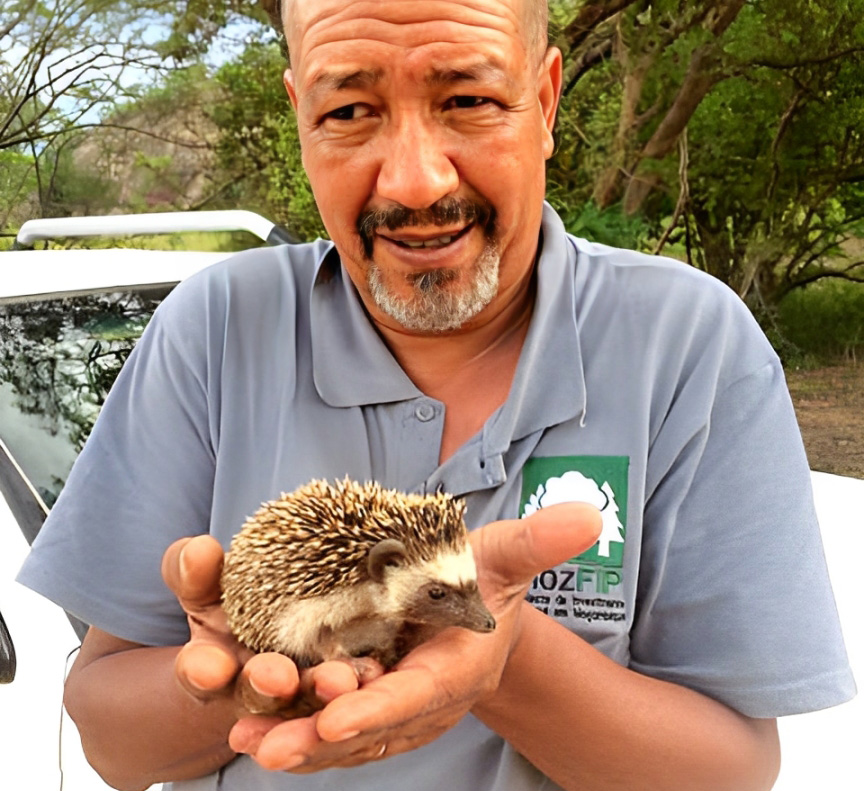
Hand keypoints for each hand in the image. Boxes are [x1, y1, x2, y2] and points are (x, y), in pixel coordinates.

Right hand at [160, 536, 382, 726]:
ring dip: (321, 695)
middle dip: (266, 688)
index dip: (201, 671)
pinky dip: (364, 699)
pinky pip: (356, 705)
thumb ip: (195, 572)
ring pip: (312, 706)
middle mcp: (257, 695)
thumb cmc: (233, 608)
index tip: (204, 665)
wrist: (277, 640)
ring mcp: (301, 703)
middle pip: (260, 697)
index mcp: (215, 670)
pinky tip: (378, 674)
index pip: (201, 673)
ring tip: (338, 680)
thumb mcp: (209, 589)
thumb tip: (198, 549)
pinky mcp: (346, 703)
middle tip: (277, 675)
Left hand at [229, 501, 601, 771]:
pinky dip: (288, 726)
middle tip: (269, 744)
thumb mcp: (504, 556)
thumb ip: (536, 541)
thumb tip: (589, 515)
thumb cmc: (485, 580)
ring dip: (292, 739)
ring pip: (337, 734)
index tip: (334, 716)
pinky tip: (245, 726)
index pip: (414, 694)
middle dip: (318, 737)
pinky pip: (322, 720)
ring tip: (246, 740)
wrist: (472, 611)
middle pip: (366, 727)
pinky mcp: (359, 698)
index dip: (377, 707)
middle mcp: (416, 700)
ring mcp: (383, 704)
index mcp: (453, 671)